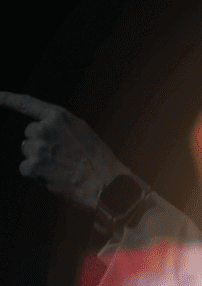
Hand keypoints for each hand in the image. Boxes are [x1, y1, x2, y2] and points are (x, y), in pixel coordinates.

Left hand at [0, 91, 137, 209]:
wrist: (108, 187)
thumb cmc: (99, 162)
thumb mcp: (83, 134)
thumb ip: (60, 127)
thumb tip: (41, 130)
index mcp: (59, 116)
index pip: (27, 103)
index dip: (8, 99)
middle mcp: (45, 128)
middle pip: (29, 134)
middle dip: (39, 144)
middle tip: (62, 158)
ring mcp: (38, 147)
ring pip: (26, 151)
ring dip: (38, 160)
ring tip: (60, 169)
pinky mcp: (33, 166)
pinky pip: (25, 168)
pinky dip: (36, 175)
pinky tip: (54, 178)